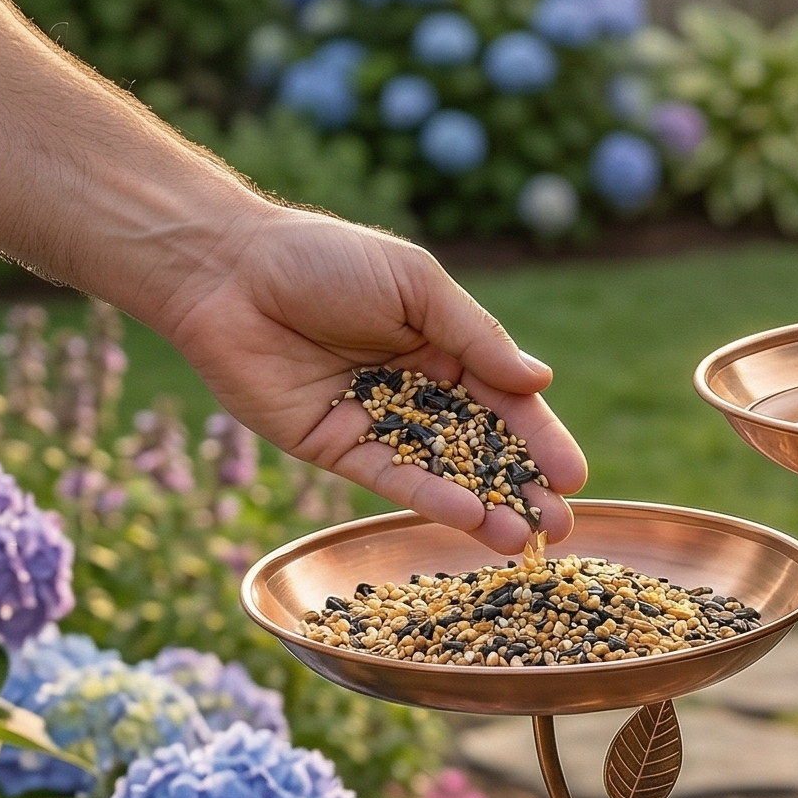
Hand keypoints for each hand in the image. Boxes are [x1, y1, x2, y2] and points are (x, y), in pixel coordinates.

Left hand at [155, 202, 585, 550]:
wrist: (225, 271)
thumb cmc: (322, 258)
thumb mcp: (414, 284)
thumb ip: (474, 336)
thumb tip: (539, 380)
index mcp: (443, 347)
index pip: (506, 401)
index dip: (540, 440)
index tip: (573, 476)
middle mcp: (416, 391)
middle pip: (481, 449)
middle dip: (522, 488)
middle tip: (560, 527)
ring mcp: (377, 423)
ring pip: (442, 474)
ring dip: (485, 508)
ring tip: (523, 540)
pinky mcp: (336, 449)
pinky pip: (391, 480)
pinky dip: (429, 499)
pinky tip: (468, 516)